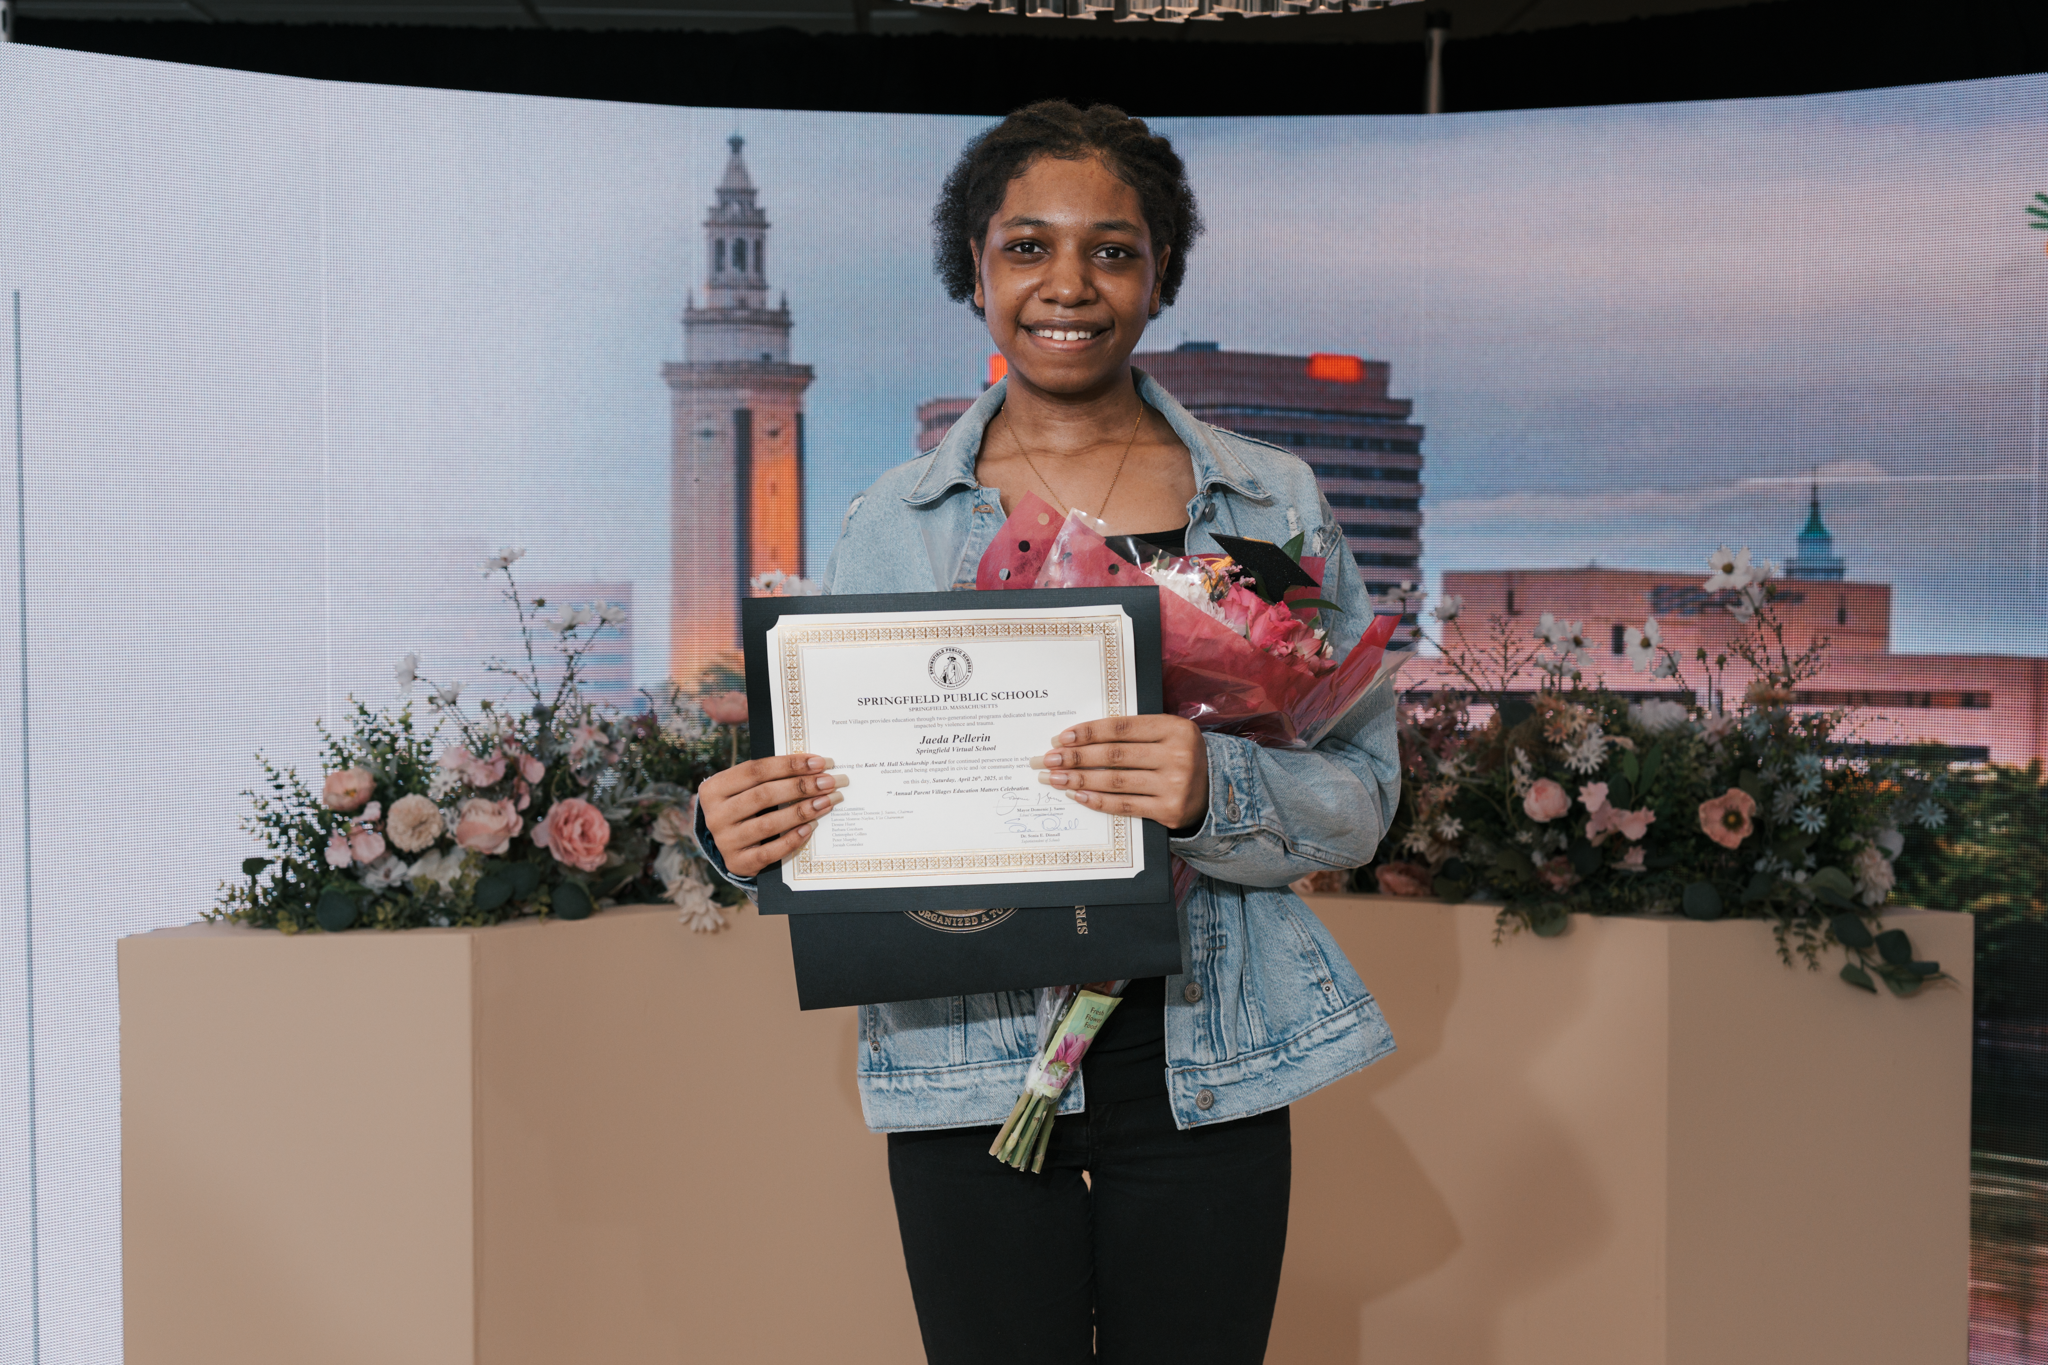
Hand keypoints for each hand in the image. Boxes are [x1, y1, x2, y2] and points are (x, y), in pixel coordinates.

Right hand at [698, 753, 846, 878]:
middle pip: (764, 795)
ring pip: (769, 823)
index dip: (790, 764)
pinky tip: (811, 828)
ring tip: (827, 802)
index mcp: (714, 788)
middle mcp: (715, 815)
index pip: (756, 770)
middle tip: (829, 782)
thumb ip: (770, 777)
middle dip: (801, 786)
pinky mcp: (738, 863)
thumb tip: (815, 767)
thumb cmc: (744, 808)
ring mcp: (725, 841)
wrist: (729, 844)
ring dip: (802, 811)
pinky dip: (792, 839)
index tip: (820, 762)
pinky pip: (770, 852)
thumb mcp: (746, 789)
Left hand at [1030, 716, 1207, 831]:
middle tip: (1048, 759)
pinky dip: (1097, 800)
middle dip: (1075, 757)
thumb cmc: (1178, 757)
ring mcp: (1175, 785)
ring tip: (1055, 778)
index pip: (1121, 728)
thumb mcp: (1166, 736)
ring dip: (1079, 779)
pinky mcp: (1170, 810)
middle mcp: (1178, 755)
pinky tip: (1077, 794)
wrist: (1215, 789)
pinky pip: (1125, 805)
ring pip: (1115, 781)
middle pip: (1114, 755)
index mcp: (1175, 728)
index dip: (1088, 732)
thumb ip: (1133, 733)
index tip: (1061, 738)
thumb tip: (1079, 739)